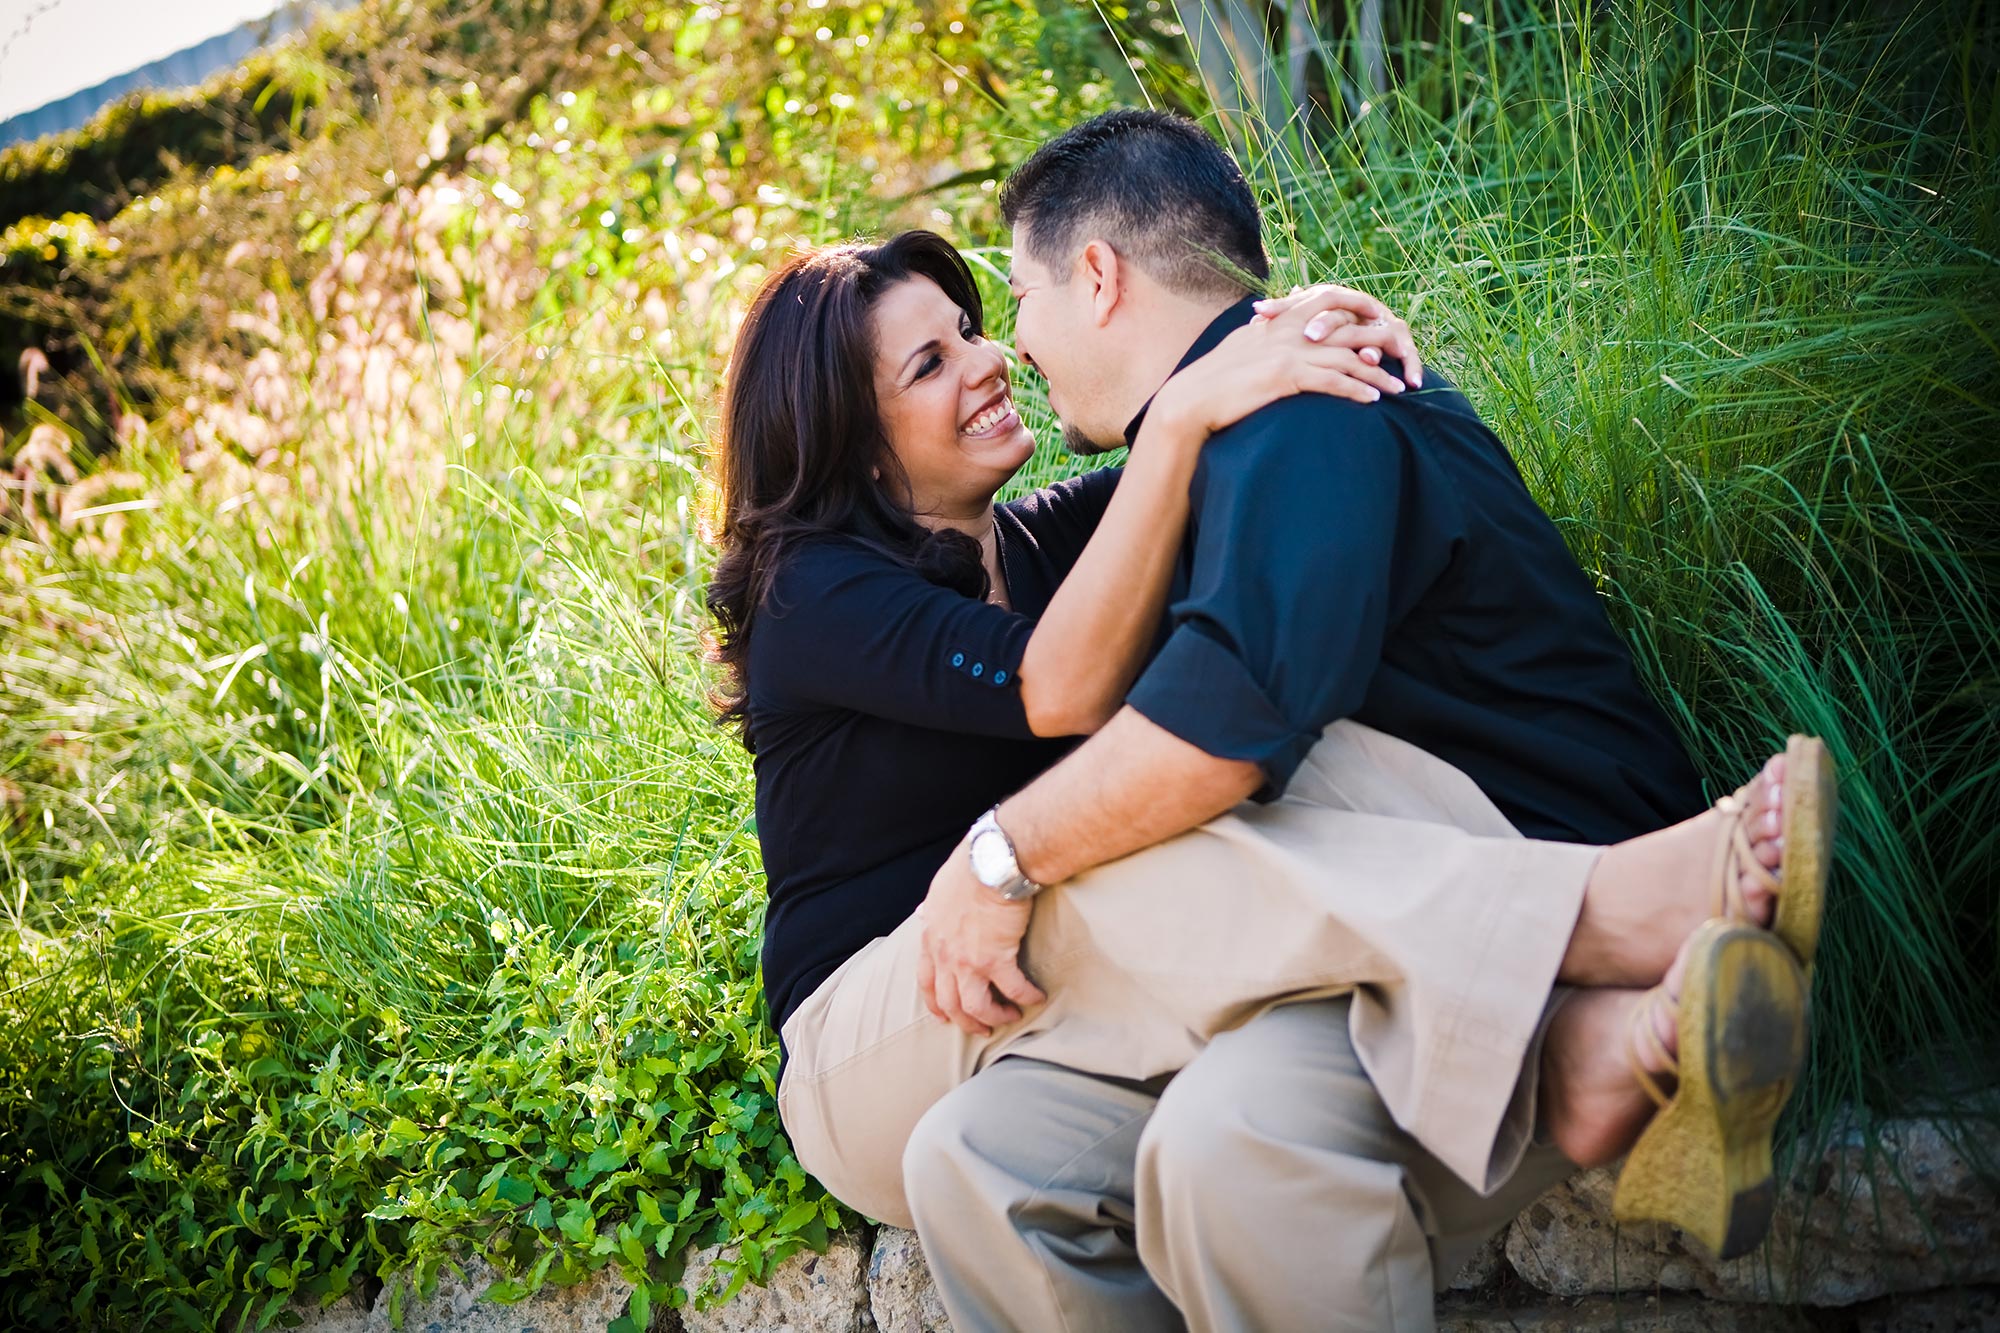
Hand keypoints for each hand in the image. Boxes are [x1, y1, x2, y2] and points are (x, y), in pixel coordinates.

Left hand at [915, 841, 1045, 1035]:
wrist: (992, 862)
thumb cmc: (971, 866)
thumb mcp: (938, 889)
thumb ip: (933, 908)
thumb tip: (926, 910)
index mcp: (930, 938)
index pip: (926, 982)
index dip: (936, 1004)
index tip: (945, 1016)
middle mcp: (944, 955)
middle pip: (949, 1003)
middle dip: (966, 1021)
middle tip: (983, 1028)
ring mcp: (967, 960)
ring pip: (975, 1007)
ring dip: (994, 1017)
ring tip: (1010, 1016)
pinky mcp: (996, 959)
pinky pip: (1012, 990)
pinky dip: (1026, 998)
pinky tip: (1037, 997)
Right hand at [1155, 287, 1416, 440]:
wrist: (1191, 399)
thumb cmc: (1214, 378)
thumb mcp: (1242, 344)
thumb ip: (1263, 330)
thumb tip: (1268, 321)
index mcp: (1281, 320)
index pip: (1332, 309)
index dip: (1361, 320)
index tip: (1380, 335)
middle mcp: (1289, 330)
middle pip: (1348, 330)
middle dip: (1379, 344)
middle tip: (1402, 359)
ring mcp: (1289, 351)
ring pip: (1347, 358)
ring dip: (1376, 374)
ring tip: (1397, 389)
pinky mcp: (1286, 376)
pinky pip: (1333, 382)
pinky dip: (1357, 391)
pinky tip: (1373, 402)